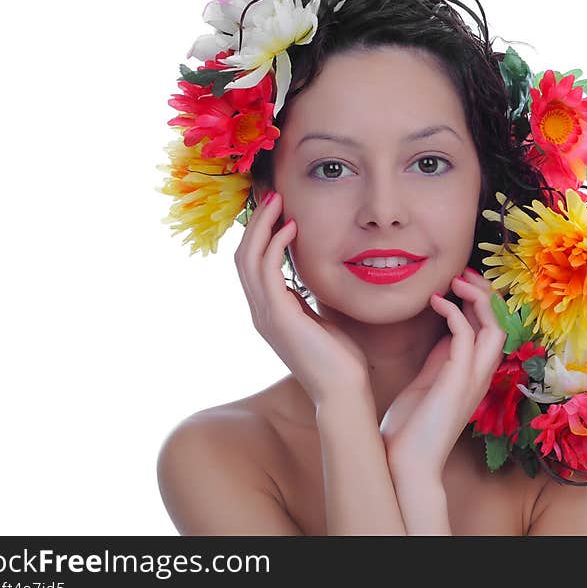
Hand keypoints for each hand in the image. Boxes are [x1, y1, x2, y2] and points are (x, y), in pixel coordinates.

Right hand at [234, 190, 370, 406]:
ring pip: (249, 260)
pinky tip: (292, 227)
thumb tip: (312, 280)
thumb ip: (309, 300)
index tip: (277, 209)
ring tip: (278, 201)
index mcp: (269, 313)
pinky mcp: (280, 318)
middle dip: (256, 223)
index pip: (253, 265)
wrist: (343, 392)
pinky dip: (276, 245)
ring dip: (262, 226)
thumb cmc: (339, 360)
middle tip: (272, 195)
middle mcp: (261, 312)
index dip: (260, 234)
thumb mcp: (320, 321)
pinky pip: (268, 272)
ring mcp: (266, 316)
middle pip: (243, 257)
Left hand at [380, 268, 506, 477]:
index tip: (460, 281)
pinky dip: (453, 312)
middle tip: (462, 273)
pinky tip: (435, 301)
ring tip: (455, 280)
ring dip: (477, 298)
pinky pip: (466, 336)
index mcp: (476, 375)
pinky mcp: (457, 381)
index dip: (482, 301)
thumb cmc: (411, 427)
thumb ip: (441, 357)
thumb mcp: (428, 380)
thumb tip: (443, 329)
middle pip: (502, 323)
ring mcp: (473, 379)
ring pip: (494, 327)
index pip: (493, 329)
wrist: (405, 462)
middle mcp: (482, 376)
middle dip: (486, 293)